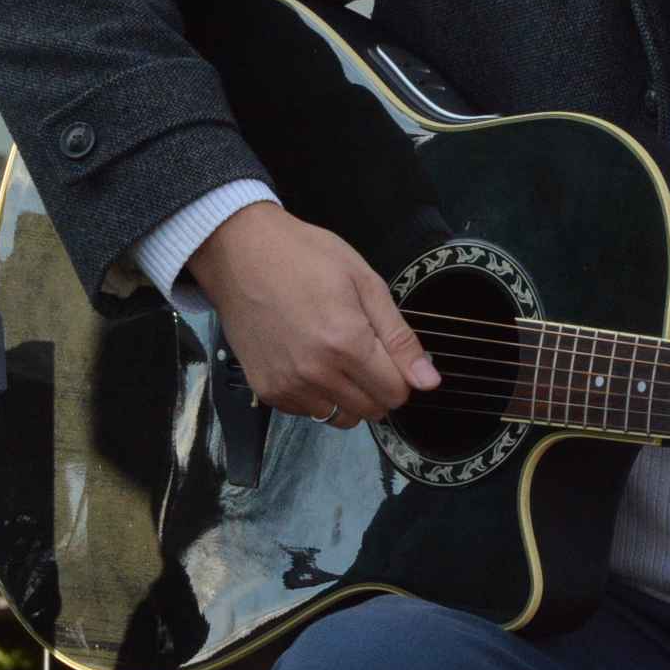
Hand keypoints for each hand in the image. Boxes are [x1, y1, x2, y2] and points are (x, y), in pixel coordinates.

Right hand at [185, 201, 438, 431]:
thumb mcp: (364, 282)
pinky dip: (316, 395)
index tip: (386, 352)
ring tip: (333, 356)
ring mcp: (288, 385)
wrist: (240, 252)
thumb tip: (429, 382)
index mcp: (347, 344)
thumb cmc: (304, 256)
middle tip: (362, 351)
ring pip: (340, 418)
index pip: (396, 393)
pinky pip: (307, 411)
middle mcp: (316, 373)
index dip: (400, 374)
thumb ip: (399, 338)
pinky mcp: (266, 390)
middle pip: (371, 411)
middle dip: (377, 386)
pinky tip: (307, 360)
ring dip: (347, 395)